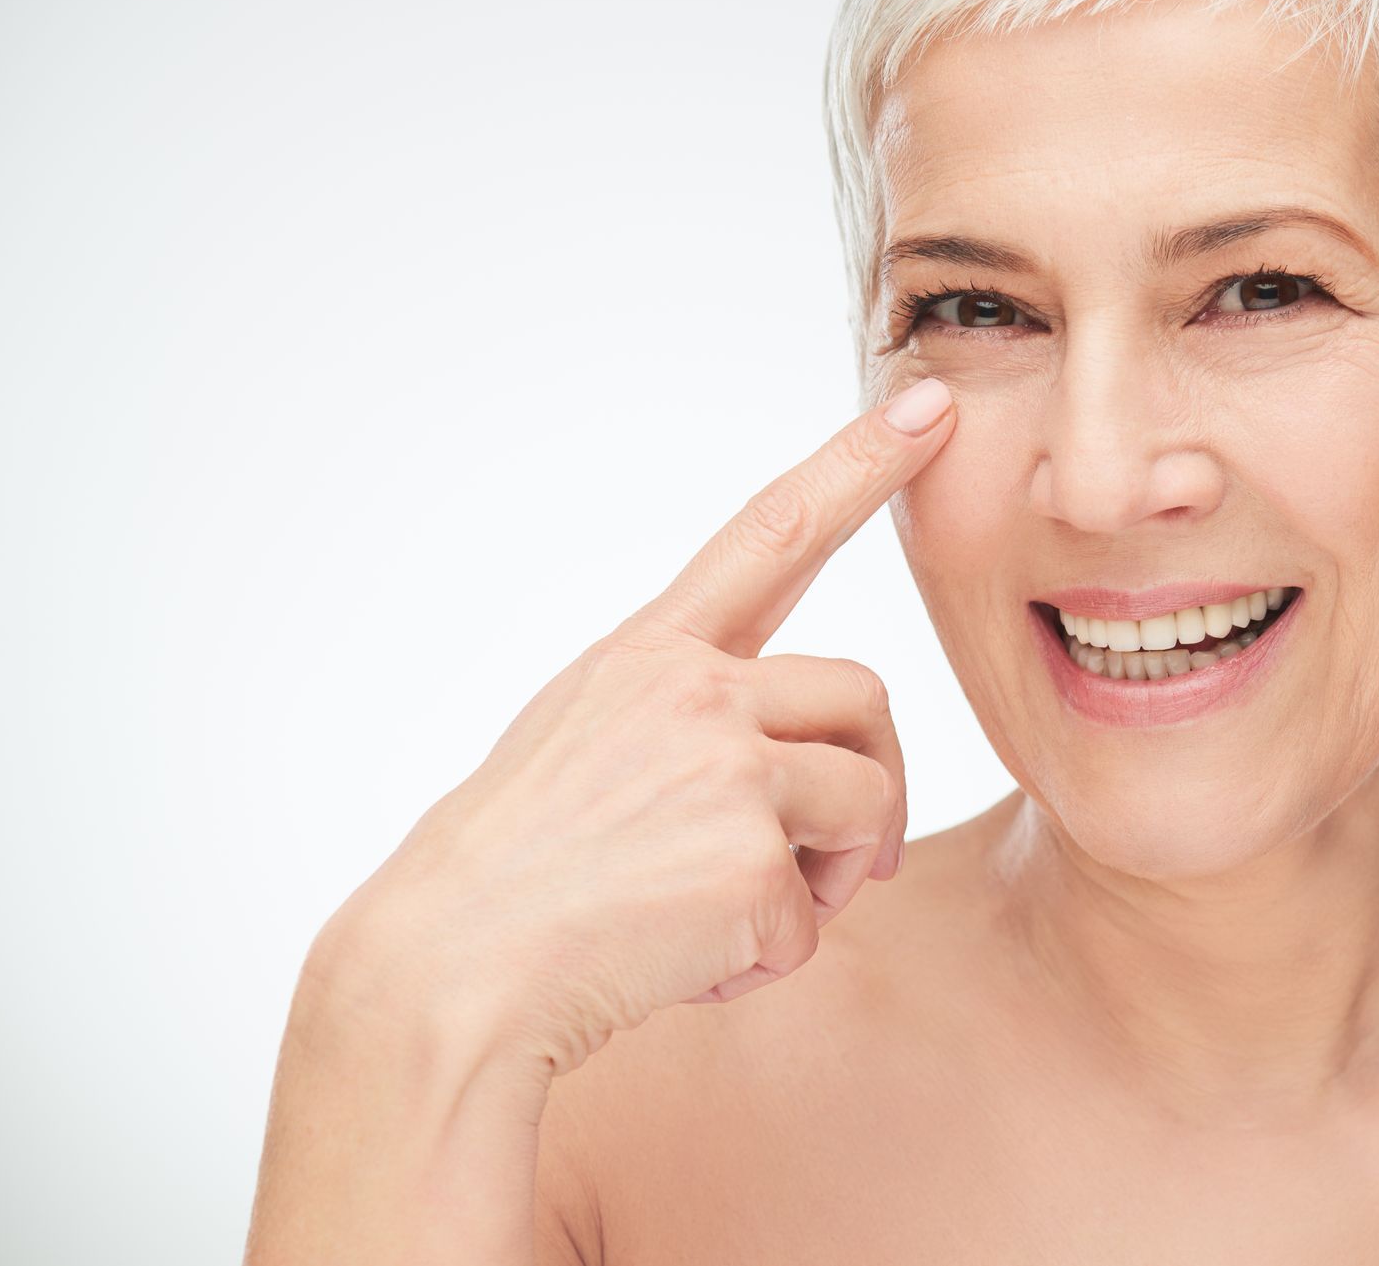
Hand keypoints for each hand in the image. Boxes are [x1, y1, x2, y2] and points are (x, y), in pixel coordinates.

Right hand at [316, 376, 955, 1080]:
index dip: (858, 464)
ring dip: (827, 880)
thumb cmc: (512, 871)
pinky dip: (767, 959)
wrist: (448, 971)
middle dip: (875, 781)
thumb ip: (685, 720)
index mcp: (649, 654)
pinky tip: (687, 966)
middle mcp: (692, 690)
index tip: (930, 406)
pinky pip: (815, 917)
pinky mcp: (747, 861)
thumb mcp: (583, 742)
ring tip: (736, 924)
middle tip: (845, 860)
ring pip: (866, 803)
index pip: (771, 534)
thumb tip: (796, 761)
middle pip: (867, 697)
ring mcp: (723, 769)